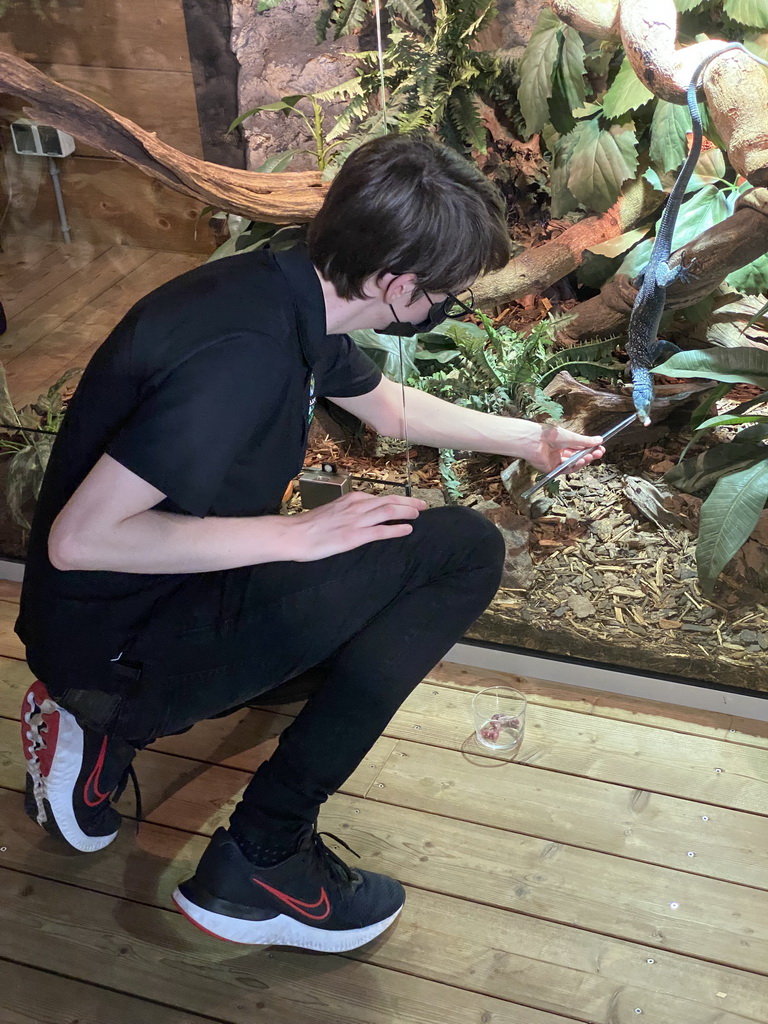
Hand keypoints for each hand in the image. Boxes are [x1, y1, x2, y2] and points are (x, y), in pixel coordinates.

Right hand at [285, 491, 427, 561]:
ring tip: (419, 514)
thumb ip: (349, 511)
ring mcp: (357, 520)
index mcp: (351, 499)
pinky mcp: (355, 536)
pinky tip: (407, 530)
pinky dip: (397, 529)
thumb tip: (362, 514)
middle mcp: (357, 506)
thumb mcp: (333, 511)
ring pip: (389, 511)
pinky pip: (381, 531)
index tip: (408, 502)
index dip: (398, 500)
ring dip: (407, 511)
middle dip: (409, 502)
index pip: (380, 497)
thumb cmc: (310, 525)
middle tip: (423, 504)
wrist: (295, 534)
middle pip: (390, 500)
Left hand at [521, 423, 604, 474]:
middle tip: (599, 453)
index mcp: (563, 442)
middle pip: (578, 456)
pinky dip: (575, 466)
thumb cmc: (548, 434)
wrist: (534, 441)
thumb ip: (585, 441)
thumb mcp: (571, 437)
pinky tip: (581, 461)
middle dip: (590, 455)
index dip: (591, 448)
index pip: (580, 447)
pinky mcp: (552, 469)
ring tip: (590, 456)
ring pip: (573, 464)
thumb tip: (599, 440)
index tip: (600, 448)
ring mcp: (556, 461)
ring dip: (584, 461)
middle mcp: (560, 451)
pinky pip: (566, 469)